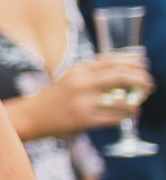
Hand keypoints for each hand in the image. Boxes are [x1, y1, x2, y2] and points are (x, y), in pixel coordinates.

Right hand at [27, 54, 154, 136]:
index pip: (112, 60)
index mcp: (78, 70)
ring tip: (138, 105)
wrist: (31, 116)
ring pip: (120, 100)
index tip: (144, 66)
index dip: (133, 62)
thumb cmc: (54, 97)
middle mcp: (81, 83)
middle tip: (149, 85)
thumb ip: (92, 73)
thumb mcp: (70, 78)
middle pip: (120, 76)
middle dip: (140, 80)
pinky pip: (113, 118)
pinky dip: (125, 116)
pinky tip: (127, 116)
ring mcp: (83, 102)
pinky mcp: (84, 120)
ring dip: (135, 103)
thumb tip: (124, 71)